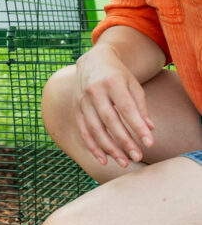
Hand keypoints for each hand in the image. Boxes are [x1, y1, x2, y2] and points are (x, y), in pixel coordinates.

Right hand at [74, 46, 153, 166]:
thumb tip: (149, 129)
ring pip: (95, 129)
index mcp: (112, 82)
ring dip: (109, 148)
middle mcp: (94, 91)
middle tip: (137, 157)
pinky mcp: (76, 109)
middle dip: (124, 141)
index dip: (138, 127)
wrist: (93, 62)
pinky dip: (92, 147)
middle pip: (110, 121)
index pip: (127, 109)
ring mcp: (82, 101)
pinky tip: (103, 160)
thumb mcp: (133, 85)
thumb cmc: (118, 76)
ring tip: (124, 162)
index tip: (149, 143)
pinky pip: (83, 131)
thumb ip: (140, 106)